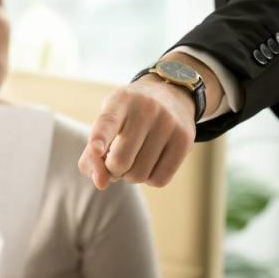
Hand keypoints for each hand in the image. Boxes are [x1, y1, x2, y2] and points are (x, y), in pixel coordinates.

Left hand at [78, 74, 196, 188]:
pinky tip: (150, 164)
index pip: (108, 122)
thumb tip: (101, 183)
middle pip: (121, 161)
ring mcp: (168, 123)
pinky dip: (149, 180)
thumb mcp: (108, 123)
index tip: (95, 149)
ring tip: (134, 160)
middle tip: (116, 162)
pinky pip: (159, 180)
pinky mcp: (185, 139)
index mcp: (120, 101)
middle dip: (113, 170)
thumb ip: (93, 154)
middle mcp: (146, 109)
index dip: (99, 138)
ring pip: (140, 174)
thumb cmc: (128, 117)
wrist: (171, 94)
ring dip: (131, 176)